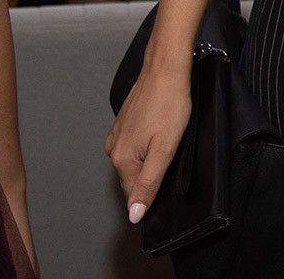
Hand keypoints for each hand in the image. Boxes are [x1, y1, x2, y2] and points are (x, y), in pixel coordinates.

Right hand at [105, 59, 192, 225]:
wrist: (166, 69)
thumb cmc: (169, 104)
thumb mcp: (164, 150)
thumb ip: (148, 184)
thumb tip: (133, 214)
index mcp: (121, 159)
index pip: (133, 195)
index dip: (152, 192)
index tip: (166, 175)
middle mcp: (113, 148)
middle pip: (134, 177)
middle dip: (152, 172)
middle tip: (170, 152)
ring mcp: (117, 134)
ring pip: (135, 160)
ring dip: (150, 157)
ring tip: (165, 138)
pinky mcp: (123, 123)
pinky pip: (134, 144)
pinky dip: (147, 143)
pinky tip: (160, 130)